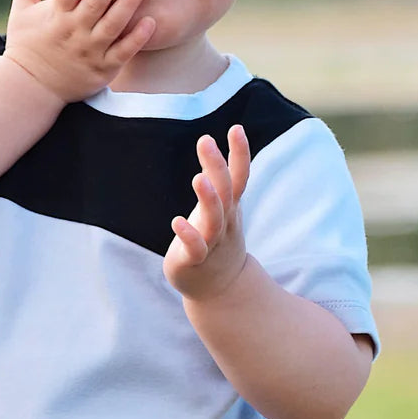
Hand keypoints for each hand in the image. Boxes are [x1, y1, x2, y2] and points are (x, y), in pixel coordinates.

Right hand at [4, 0, 155, 103]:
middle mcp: (74, 32)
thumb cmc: (26, 45)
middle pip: (95, 2)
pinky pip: (123, 52)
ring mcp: (90, 51)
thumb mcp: (21, 10)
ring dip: (129, 3)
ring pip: (113, 24)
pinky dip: (137, 38)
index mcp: (56, 15)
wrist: (31, 88)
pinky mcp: (102, 69)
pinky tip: (150, 21)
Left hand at [163, 125, 249, 300]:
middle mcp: (225, 223)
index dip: (239, 154)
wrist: (220, 289)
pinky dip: (188, 236)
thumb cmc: (216, 242)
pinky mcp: (195, 261)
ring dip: (208, 199)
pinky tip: (177, 222)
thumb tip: (213, 152)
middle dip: (217, 167)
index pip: (239, 177)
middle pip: (226, 192)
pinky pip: (195, 249)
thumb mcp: (222, 211)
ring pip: (214, 219)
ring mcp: (212, 243)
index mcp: (230, 208)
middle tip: (205, 140)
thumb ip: (220, 185)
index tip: (236, 128)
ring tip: (198, 178)